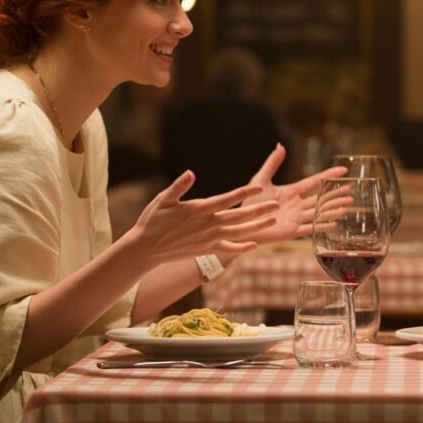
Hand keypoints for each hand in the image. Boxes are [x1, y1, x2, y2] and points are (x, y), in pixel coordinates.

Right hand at [128, 171, 278, 266]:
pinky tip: (254, 244)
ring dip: (257, 227)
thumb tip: (190, 173)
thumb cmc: (153, 220)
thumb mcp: (163, 199)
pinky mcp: (206, 249)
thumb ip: (178, 186)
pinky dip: (241, 247)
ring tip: (273, 221)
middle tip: (277, 205)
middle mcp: (207, 225)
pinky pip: (227, 248)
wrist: (146, 249)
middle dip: (259, 211)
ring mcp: (208, 239)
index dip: (244, 194)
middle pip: (238, 217)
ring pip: (238, 233)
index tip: (260, 189)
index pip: (227, 200)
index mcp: (199, 210)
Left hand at [242, 143, 348, 243]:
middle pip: (321, 198)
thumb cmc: (249, 202)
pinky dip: (321, 225)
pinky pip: (309, 227)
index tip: (343, 170)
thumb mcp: (260, 179)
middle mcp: (297, 205)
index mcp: (292, 192)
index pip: (314, 182)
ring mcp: (296, 218)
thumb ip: (272, 163)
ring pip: (319, 212)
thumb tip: (281, 145)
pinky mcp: (291, 231)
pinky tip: (334, 223)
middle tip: (351, 191)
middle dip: (336, 195)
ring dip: (333, 209)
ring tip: (348, 205)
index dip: (329, 176)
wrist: (241, 222)